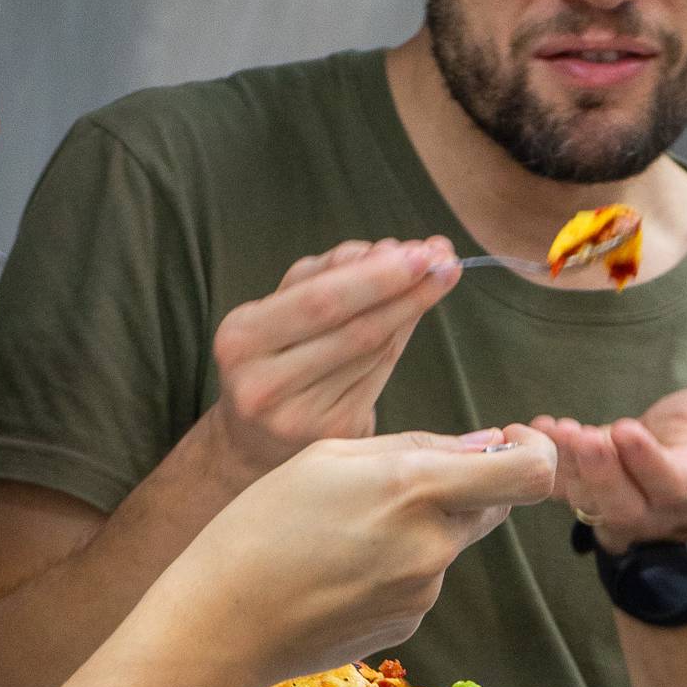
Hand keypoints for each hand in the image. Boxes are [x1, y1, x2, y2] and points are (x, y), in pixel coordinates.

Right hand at [165, 424, 555, 684]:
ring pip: (448, 540)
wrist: (221, 623)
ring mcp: (423, 592)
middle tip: (402, 479)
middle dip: (467, 484)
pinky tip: (338, 568)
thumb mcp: (327, 456)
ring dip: (419, 525)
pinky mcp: (408, 624)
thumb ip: (416, 446)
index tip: (510, 438)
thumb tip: (485, 445)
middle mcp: (432, 545)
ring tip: (341, 531)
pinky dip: (395, 563)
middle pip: (492, 505)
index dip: (536, 451)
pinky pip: (421, 577)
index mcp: (414, 489)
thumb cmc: (259, 526)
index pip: (529, 473)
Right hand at [202, 238, 462, 483]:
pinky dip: (399, 341)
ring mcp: (301, 417)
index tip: (420, 251)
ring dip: (411, 310)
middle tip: (444, 261)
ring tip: (437, 278)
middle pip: (354, 330)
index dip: (375, 276)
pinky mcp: (334, 436)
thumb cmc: (270, 354)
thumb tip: (391, 250)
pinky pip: (379, 376)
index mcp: (241, 340)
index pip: (319, 302)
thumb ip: (328, 273)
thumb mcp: (279, 306)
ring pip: (374, 352)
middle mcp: (264, 385)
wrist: (252, 435)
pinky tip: (410, 317)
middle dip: (406, 291)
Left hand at [531, 386, 686, 550]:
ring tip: (552, 430)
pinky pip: (563, 488)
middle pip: (624, 503)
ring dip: (567, 465)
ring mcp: (618, 505)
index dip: (646, 462)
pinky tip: (531, 431)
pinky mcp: (589, 493)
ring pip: (589, 499)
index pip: (670, 484)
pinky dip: (544, 465)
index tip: (625, 430)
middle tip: (582, 437)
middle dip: (600, 471)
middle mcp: (656, 506)